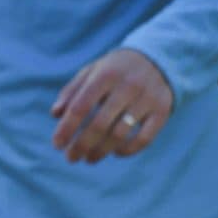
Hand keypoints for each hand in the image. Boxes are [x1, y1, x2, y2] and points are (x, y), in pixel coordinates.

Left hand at [51, 47, 172, 163]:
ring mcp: (147, 99)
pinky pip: (144, 139)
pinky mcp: (162, 111)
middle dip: (82, 144)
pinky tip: (115, 153)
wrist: (156, 59)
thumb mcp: (91, 71)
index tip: (57, 145)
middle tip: (71, 158)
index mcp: (105, 74)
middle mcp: (127, 86)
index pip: (81, 106)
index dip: (67, 128)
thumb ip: (72, 91)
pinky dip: (128, 150)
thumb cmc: (114, 70)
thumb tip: (55, 114)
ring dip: (101, 151)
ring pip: (120, 134)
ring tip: (89, 159)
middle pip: (99, 124)